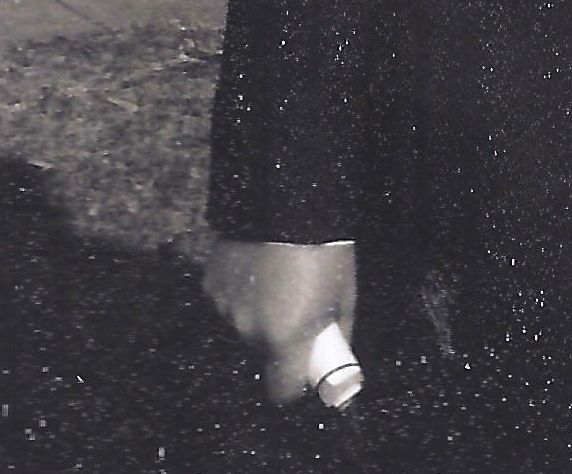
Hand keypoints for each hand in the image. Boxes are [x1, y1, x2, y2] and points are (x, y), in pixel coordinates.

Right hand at [203, 237, 356, 404]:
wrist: (285, 194)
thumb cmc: (325, 244)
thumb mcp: (344, 292)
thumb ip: (338, 330)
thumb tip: (335, 353)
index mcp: (285, 338)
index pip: (281, 392)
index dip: (293, 384)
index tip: (302, 367)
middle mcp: (248, 330)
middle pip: (262, 354)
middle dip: (278, 338)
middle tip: (296, 306)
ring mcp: (224, 306)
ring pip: (243, 325)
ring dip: (258, 312)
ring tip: (276, 276)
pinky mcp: (210, 283)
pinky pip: (227, 300)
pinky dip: (241, 290)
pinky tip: (257, 263)